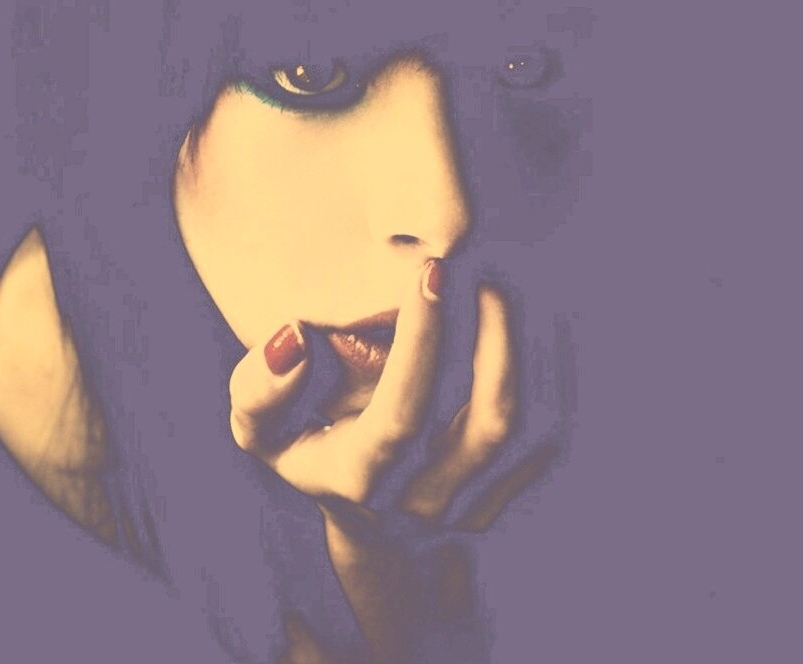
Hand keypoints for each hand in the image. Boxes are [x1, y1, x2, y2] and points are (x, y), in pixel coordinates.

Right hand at [229, 260, 555, 534]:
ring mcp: (464, 507)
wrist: (370, 529)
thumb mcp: (261, 432)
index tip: (429, 275)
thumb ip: (259, 389)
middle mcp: (418, 502)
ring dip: (520, 355)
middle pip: (485, 424)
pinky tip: (525, 330)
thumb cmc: (309, 454)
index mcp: (358, 479)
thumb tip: (295, 339)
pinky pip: (541, 440)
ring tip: (501, 293)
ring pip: (519, 430)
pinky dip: (542, 380)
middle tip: (482, 273)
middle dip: (493, 340)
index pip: (401, 414)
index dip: (422, 343)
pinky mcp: (500, 502)